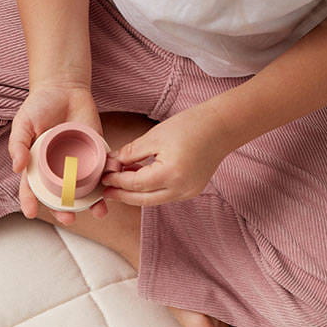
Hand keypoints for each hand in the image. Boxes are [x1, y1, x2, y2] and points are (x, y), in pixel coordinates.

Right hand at [9, 82, 107, 224]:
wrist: (64, 88)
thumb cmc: (39, 106)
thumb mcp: (23, 123)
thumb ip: (18, 144)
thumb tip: (17, 168)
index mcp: (38, 167)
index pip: (32, 189)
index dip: (30, 202)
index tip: (31, 213)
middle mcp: (58, 171)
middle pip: (61, 197)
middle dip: (65, 211)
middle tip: (69, 219)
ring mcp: (78, 165)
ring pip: (85, 190)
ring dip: (92, 204)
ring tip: (98, 211)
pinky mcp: (96, 154)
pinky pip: (102, 171)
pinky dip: (109, 179)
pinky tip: (112, 186)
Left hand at [101, 105, 229, 207]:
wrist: (222, 126)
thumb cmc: (190, 125)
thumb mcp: (155, 136)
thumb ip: (132, 152)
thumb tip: (113, 163)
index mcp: (170, 174)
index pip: (135, 184)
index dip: (117, 181)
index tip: (104, 177)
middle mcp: (180, 189)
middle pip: (142, 199)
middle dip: (122, 195)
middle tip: (106, 190)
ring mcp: (187, 193)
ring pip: (153, 200)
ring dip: (136, 193)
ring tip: (120, 183)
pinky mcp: (191, 191)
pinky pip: (165, 195)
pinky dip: (151, 190)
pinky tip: (140, 180)